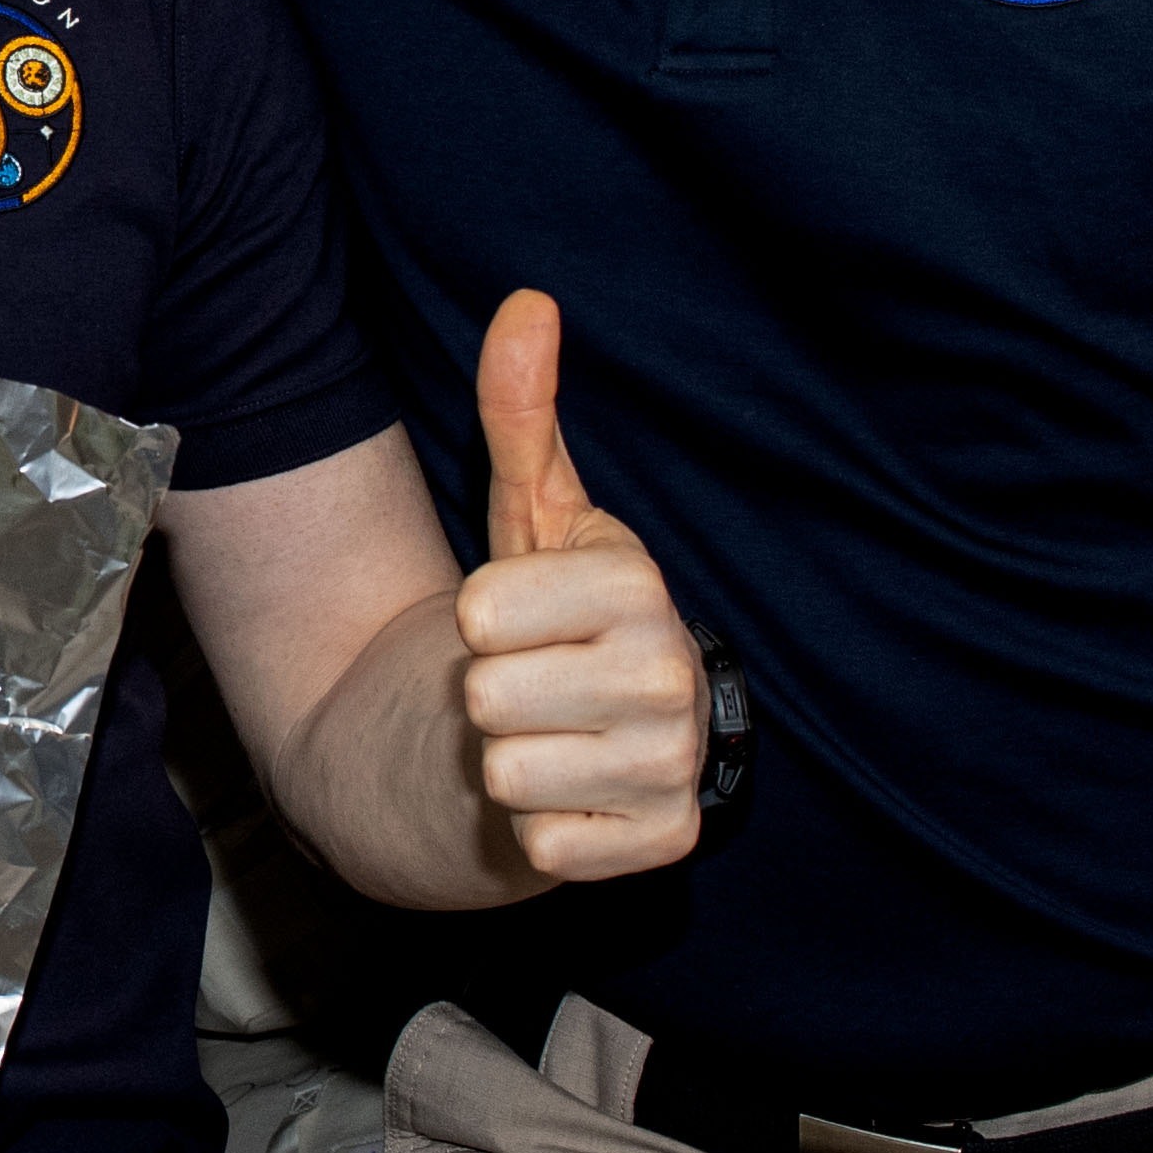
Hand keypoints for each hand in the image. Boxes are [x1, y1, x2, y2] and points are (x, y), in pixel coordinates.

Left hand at [460, 293, 707, 883]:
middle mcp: (673, 674)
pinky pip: (544, 849)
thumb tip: (527, 302)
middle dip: (489, 694)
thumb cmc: (549, 612)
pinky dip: (538, 829)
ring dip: (508, 762)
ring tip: (548, 734)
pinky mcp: (664, 846)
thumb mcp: (528, 512)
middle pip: (488, 696)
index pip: (483, 613)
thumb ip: (520, 414)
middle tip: (531, 683)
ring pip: (508, 774)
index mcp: (638, 585)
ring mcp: (674, 765)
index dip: (477, 619)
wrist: (592, 728)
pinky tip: (572, 792)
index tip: (516, 616)